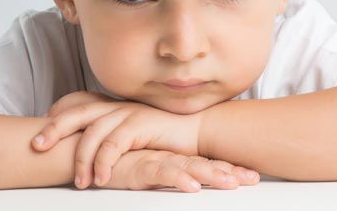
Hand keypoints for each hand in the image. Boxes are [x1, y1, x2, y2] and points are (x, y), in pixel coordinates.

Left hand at [31, 91, 202, 188]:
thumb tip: (91, 145)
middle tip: (36, 146)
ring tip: (77, 182)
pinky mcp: (141, 125)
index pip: (78, 102)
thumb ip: (113, 133)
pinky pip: (114, 145)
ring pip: (93, 132)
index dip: (58, 113)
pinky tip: (99, 179)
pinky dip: (103, 162)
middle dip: (54, 129)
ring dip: (81, 159)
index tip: (43, 129)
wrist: (199, 130)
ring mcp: (129, 113)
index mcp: (113, 105)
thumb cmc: (166, 134)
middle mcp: (117, 105)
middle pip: (77, 112)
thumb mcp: (134, 130)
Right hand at [98, 148, 259, 192]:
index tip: (251, 176)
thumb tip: (188, 181)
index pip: (204, 162)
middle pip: (203, 164)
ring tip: (231, 183)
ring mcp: (153, 159)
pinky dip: (176, 179)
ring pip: (187, 167)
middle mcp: (166, 157)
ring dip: (210, 175)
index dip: (228, 168)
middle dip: (229, 171)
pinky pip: (159, 173)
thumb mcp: (144, 168)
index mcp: (171, 157)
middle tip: (252, 178)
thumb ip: (164, 171)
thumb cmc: (113, 161)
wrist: (83, 150)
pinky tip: (191, 186)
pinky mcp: (136, 167)